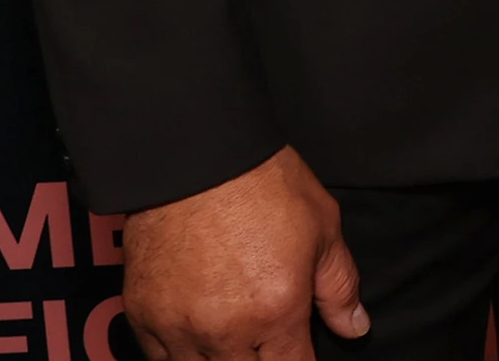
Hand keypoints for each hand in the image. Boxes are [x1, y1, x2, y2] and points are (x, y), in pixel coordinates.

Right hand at [121, 147, 365, 359]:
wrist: (197, 157)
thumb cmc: (264, 186)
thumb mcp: (323, 229)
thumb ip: (339, 287)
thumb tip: (355, 327)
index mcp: (276, 312)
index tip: (300, 354)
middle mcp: (225, 331)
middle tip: (268, 343)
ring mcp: (178, 328)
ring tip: (235, 343)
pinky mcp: (143, 315)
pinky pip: (159, 358)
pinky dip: (180, 355)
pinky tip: (197, 339)